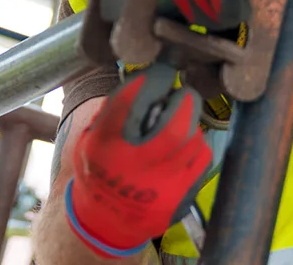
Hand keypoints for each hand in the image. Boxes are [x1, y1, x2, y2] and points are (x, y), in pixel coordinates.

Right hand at [66, 66, 211, 258]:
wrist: (105, 221)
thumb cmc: (99, 169)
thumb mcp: (90, 139)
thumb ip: (113, 111)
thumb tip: (148, 79)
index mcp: (104, 148)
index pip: (129, 105)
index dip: (151, 81)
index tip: (162, 72)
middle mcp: (131, 169)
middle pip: (173, 128)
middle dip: (184, 102)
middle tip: (184, 94)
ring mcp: (158, 188)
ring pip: (192, 141)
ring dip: (190, 123)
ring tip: (181, 122)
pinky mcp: (178, 199)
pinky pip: (202, 159)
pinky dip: (197, 146)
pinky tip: (185, 147)